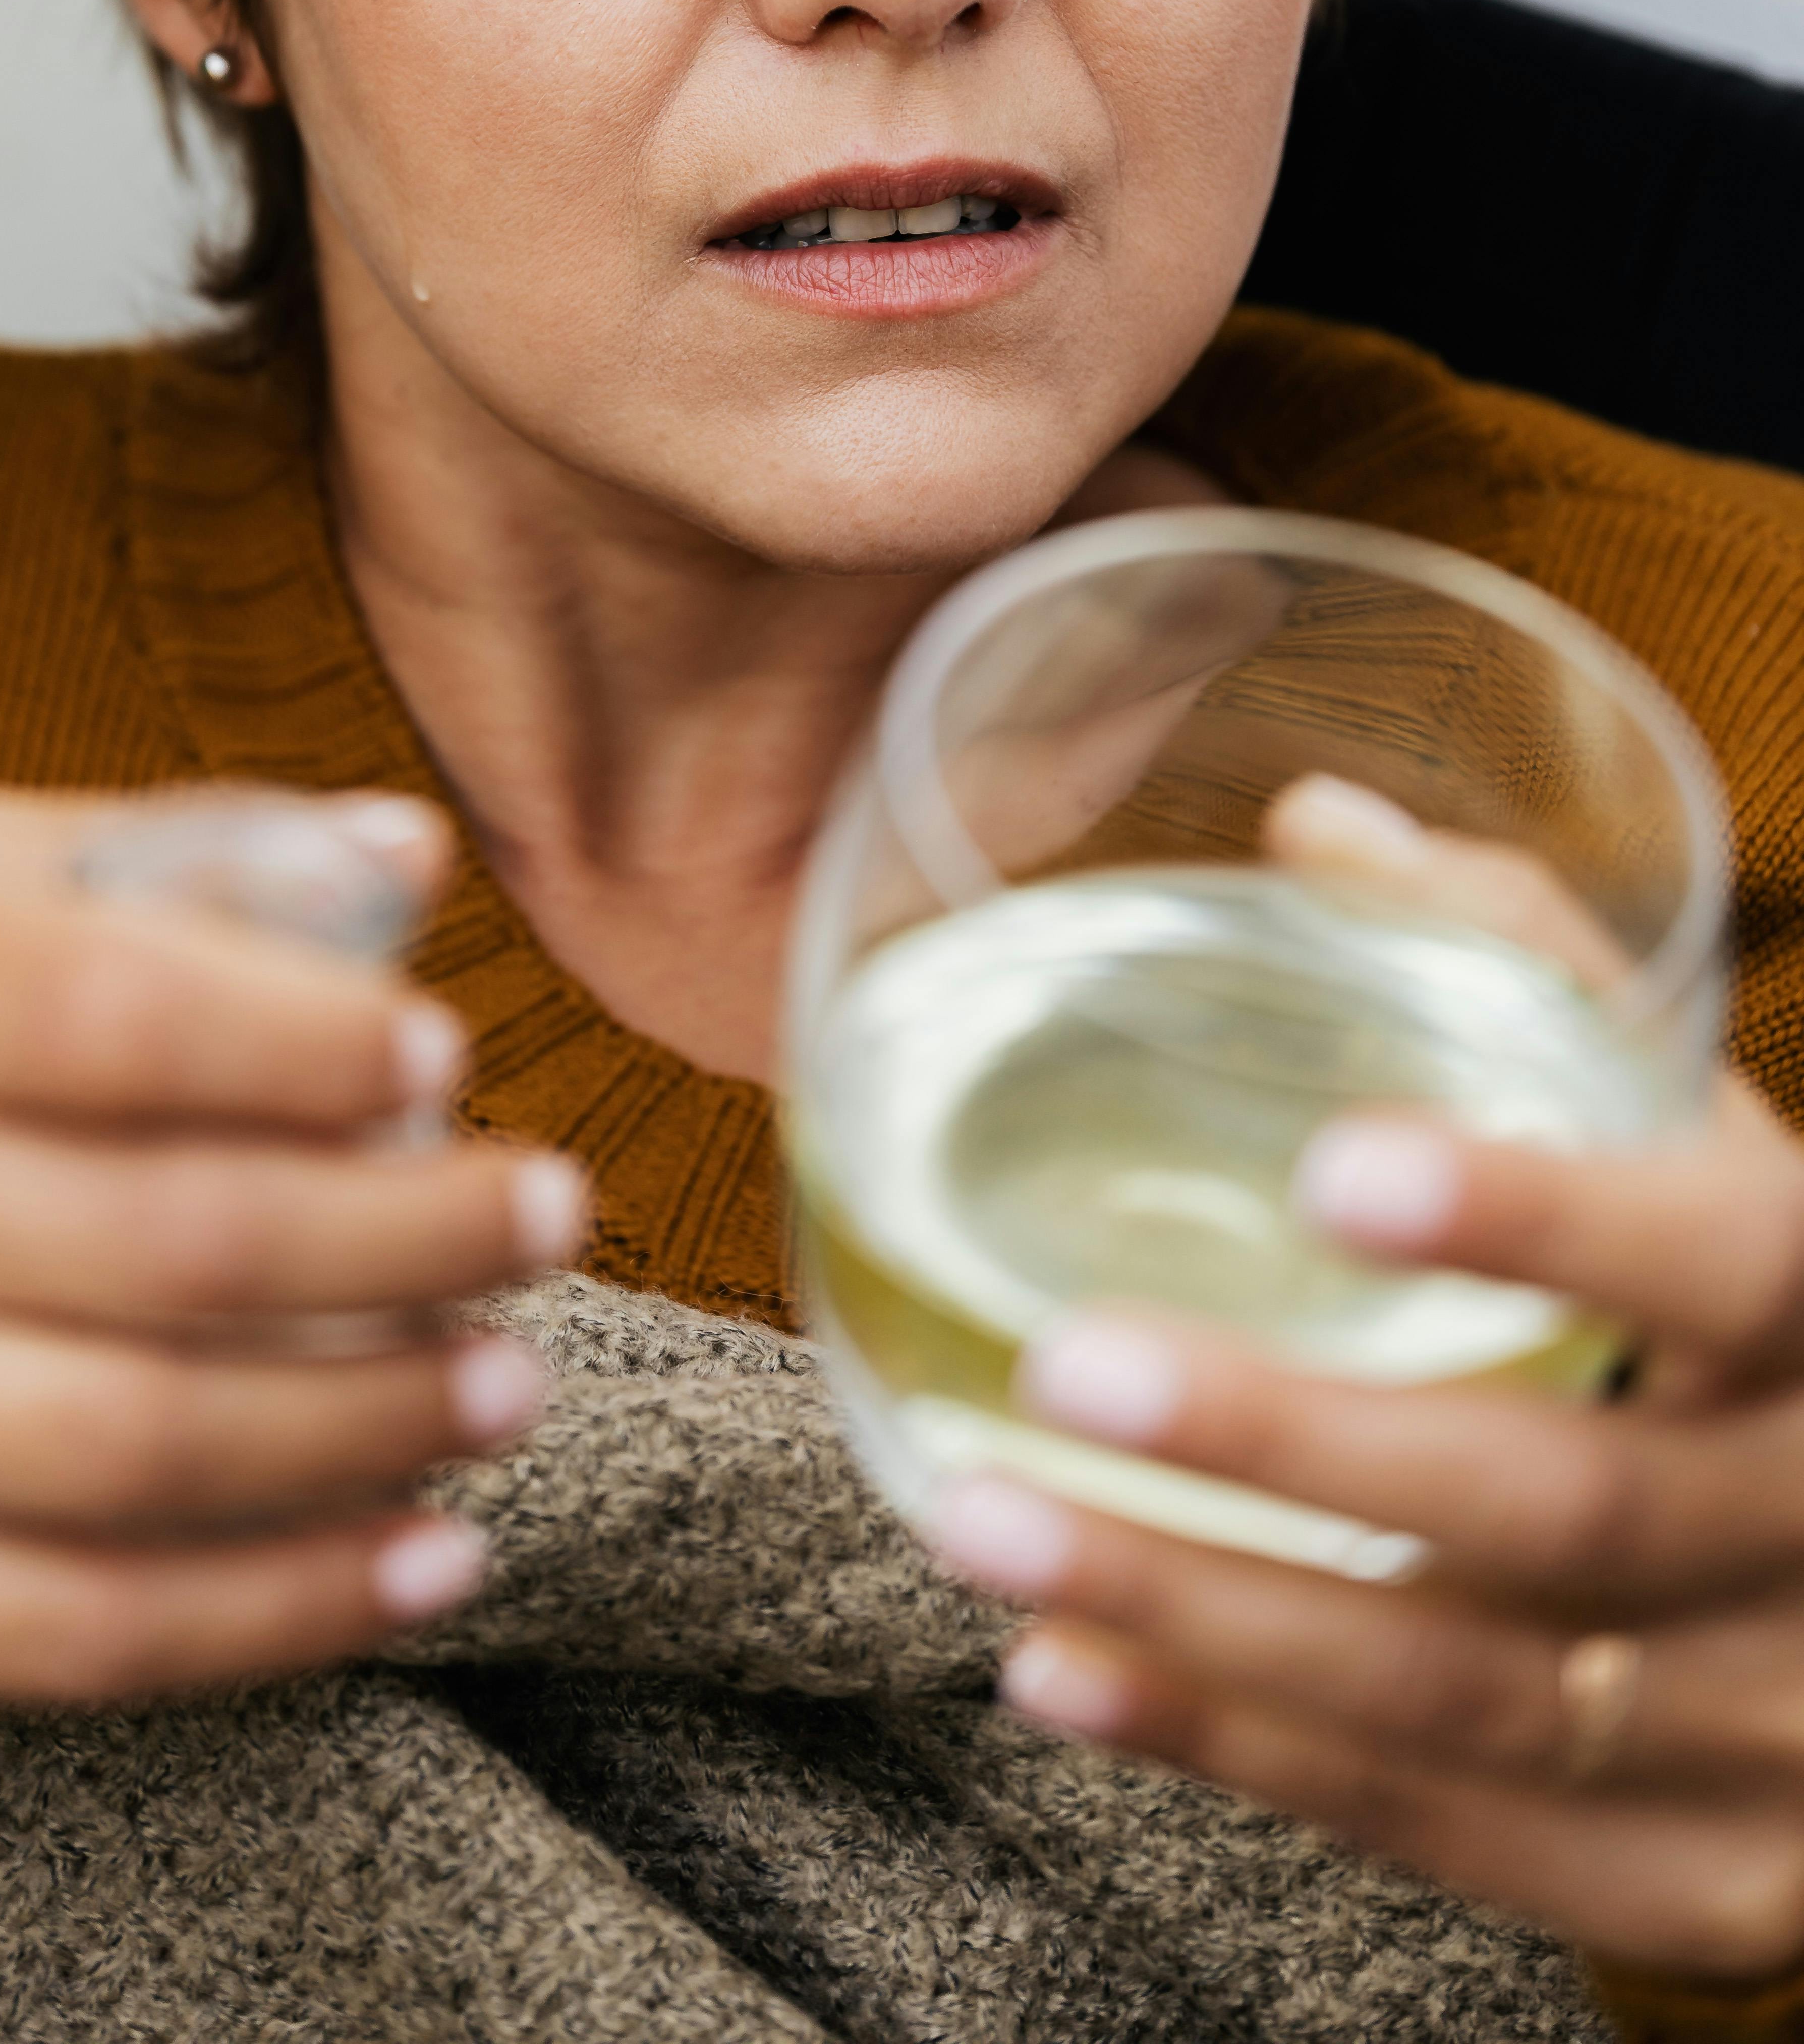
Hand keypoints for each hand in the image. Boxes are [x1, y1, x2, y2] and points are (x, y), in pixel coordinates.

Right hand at [0, 783, 585, 1701]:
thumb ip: (158, 857)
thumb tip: (408, 860)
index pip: (113, 1013)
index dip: (310, 1046)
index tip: (448, 1059)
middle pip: (163, 1245)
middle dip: (406, 1242)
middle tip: (550, 1216)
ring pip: (134, 1454)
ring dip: (366, 1433)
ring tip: (510, 1384)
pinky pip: (60, 1631)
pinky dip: (266, 1616)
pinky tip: (416, 1559)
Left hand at [930, 779, 1803, 1987]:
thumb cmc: (1779, 1317)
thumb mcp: (1720, 1148)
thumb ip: (1544, 973)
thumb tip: (1320, 823)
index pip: (1735, 1265)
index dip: (1546, 1222)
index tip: (1337, 1168)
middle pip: (1561, 1506)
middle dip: (1294, 1440)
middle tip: (1060, 1360)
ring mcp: (1776, 1740)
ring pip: (1471, 1694)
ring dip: (1208, 1611)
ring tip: (982, 1515)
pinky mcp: (1700, 1884)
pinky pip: (1450, 1834)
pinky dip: (1239, 1746)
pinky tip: (1063, 1666)